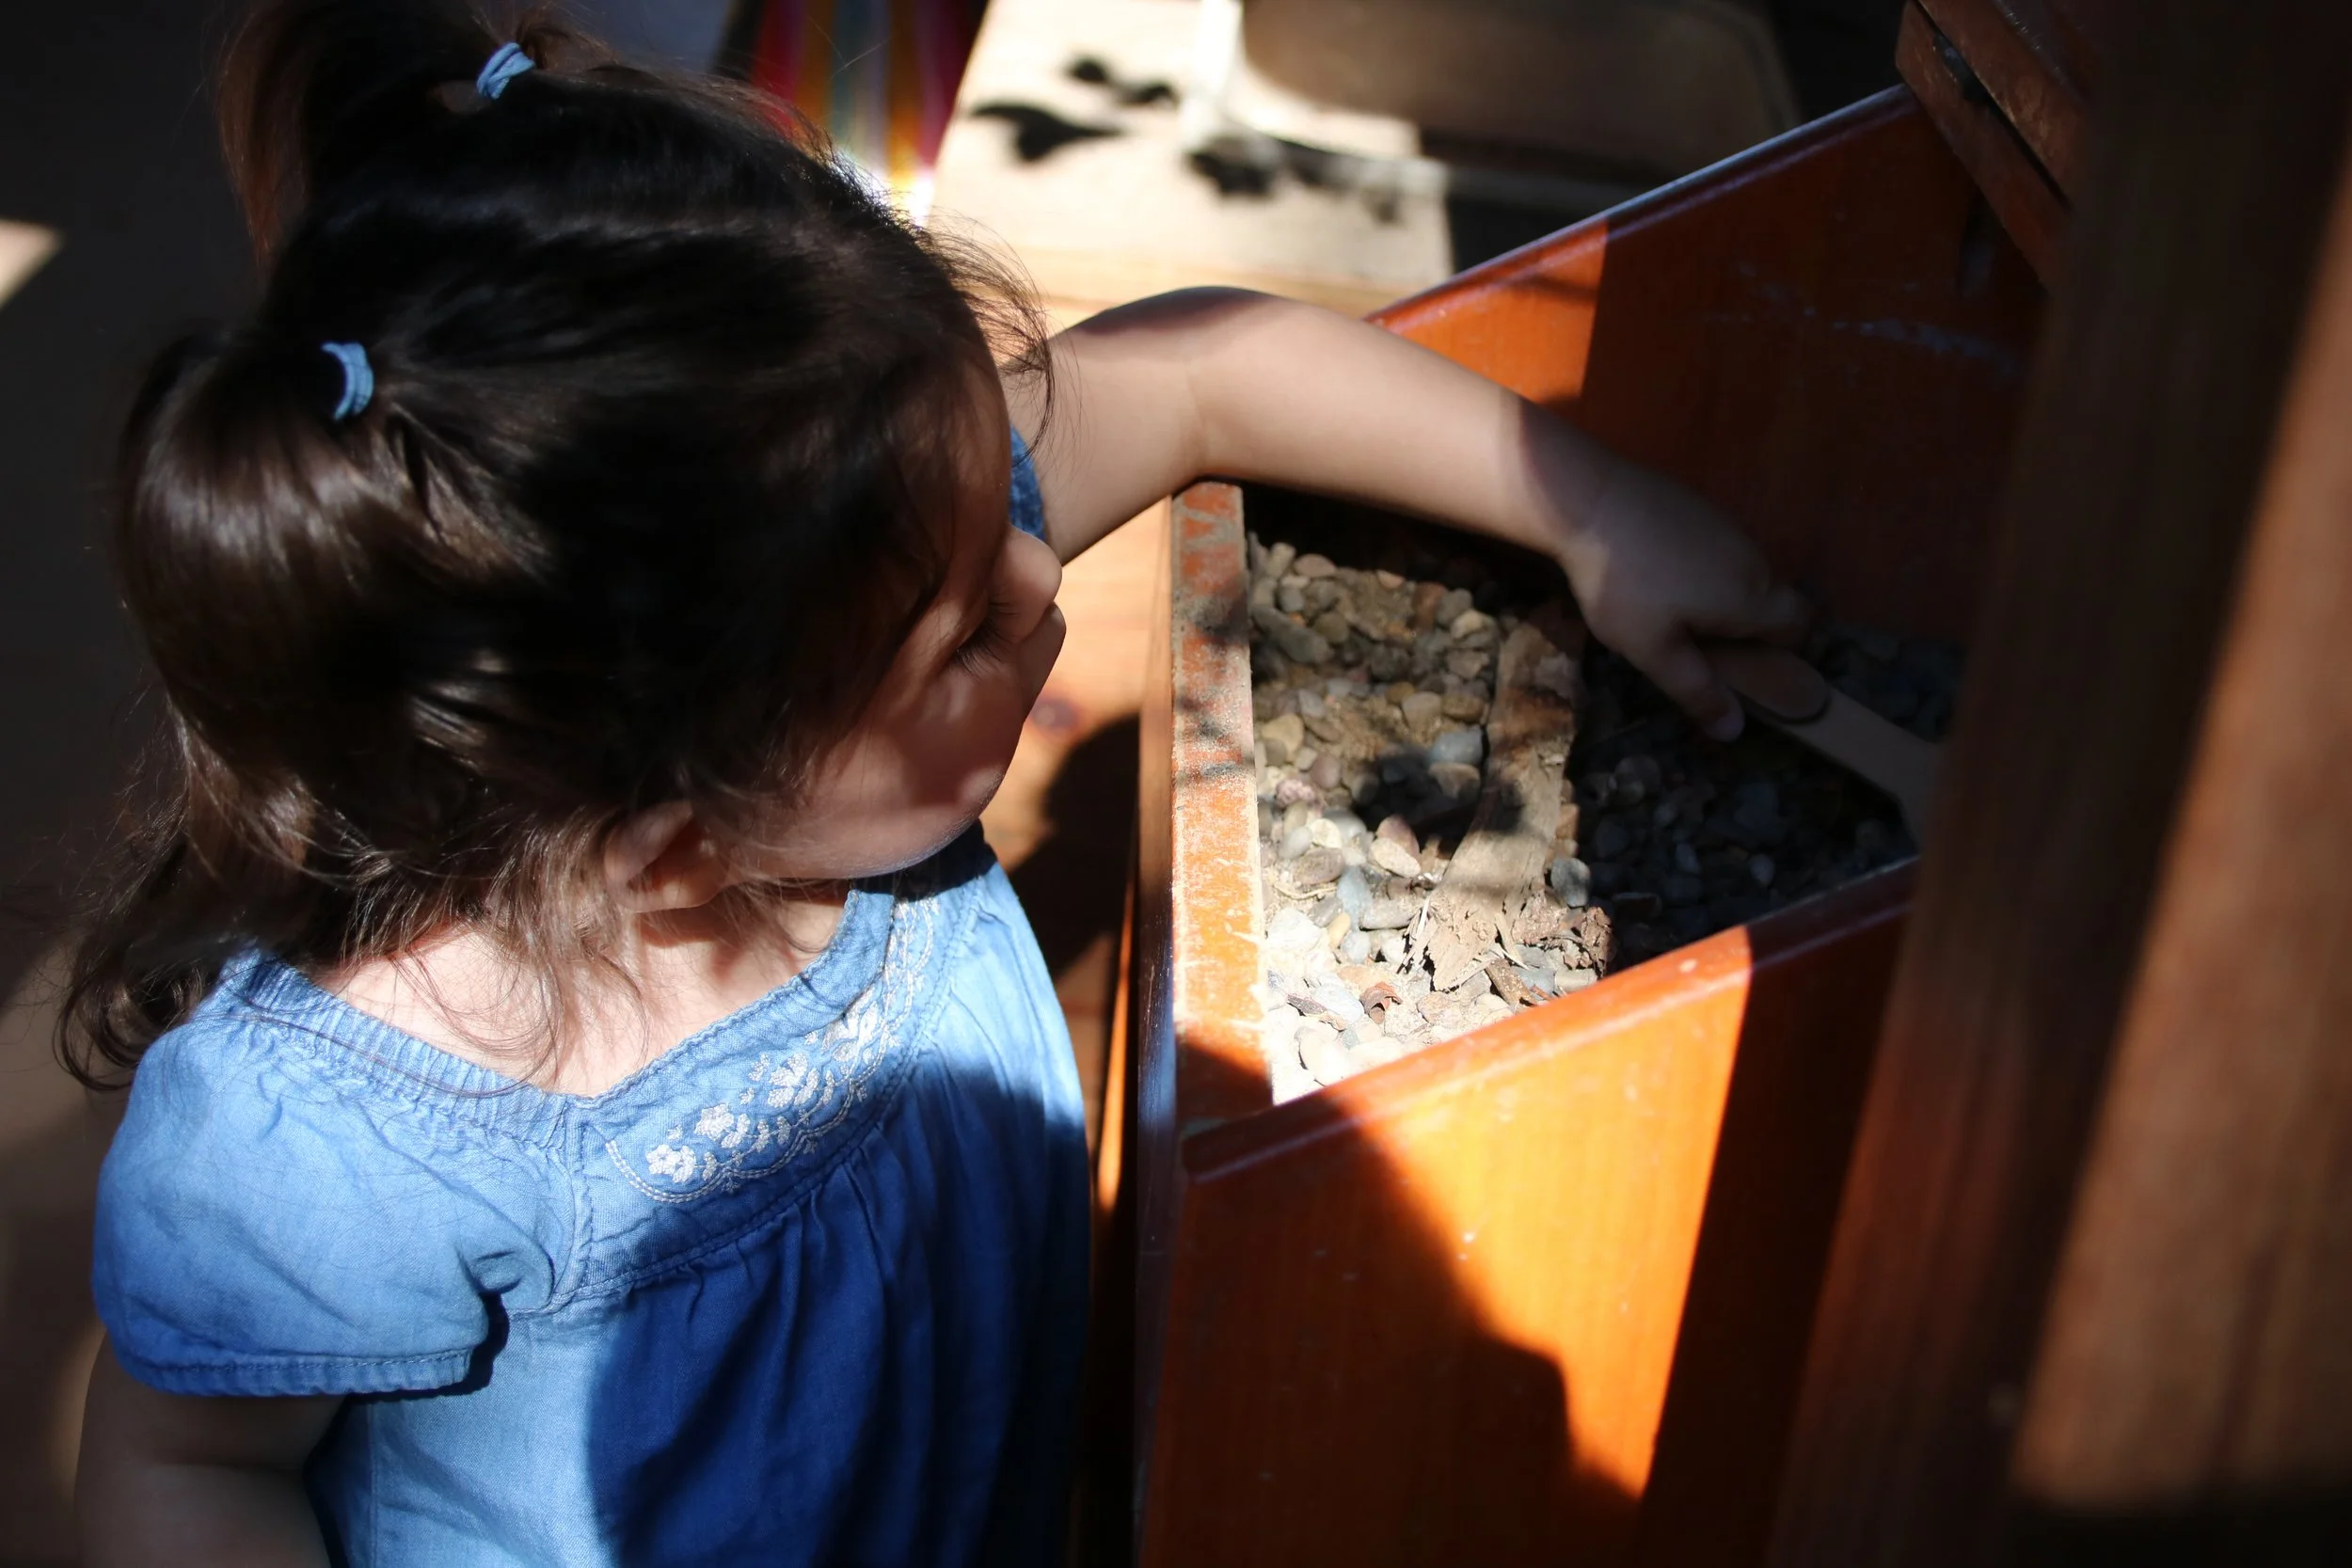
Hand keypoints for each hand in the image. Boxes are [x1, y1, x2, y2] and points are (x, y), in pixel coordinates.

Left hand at [1557, 458, 1810, 740]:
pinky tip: (1655, 574)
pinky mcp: (1699, 506)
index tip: (1753, 667)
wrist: (1588, 501)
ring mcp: (1727, 525)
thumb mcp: (1654, 651)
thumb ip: (1697, 690)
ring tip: (1669, 613)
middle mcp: (1753, 558)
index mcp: (1752, 597)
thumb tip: (1735, 730)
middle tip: (1700, 648)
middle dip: (1748, 627)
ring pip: (1742, 571)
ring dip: (1721, 596)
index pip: (1802, 624)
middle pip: (1771, 598)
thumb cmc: (1623, 585)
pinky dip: (1700, 567)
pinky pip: (1715, 547)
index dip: (1790, 649)